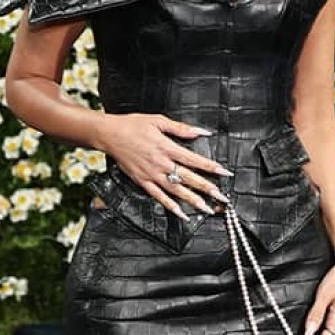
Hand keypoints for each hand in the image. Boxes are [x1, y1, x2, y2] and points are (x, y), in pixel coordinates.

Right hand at [101, 113, 231, 218]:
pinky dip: (170, 206)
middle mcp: (161, 163)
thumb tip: (201, 132)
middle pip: (188, 178)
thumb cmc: (133, 125)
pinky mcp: (142, 181)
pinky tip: (181, 214)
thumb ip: (181, 128)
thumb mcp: (158, 120)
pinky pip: (158, 197)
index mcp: (167, 147)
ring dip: (192, 200)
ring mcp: (151, 175)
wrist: (110, 135)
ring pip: (175, 190)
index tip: (224, 173)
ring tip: (207, 208)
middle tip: (221, 197)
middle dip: (207, 188)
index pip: (194, 160)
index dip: (210, 167)